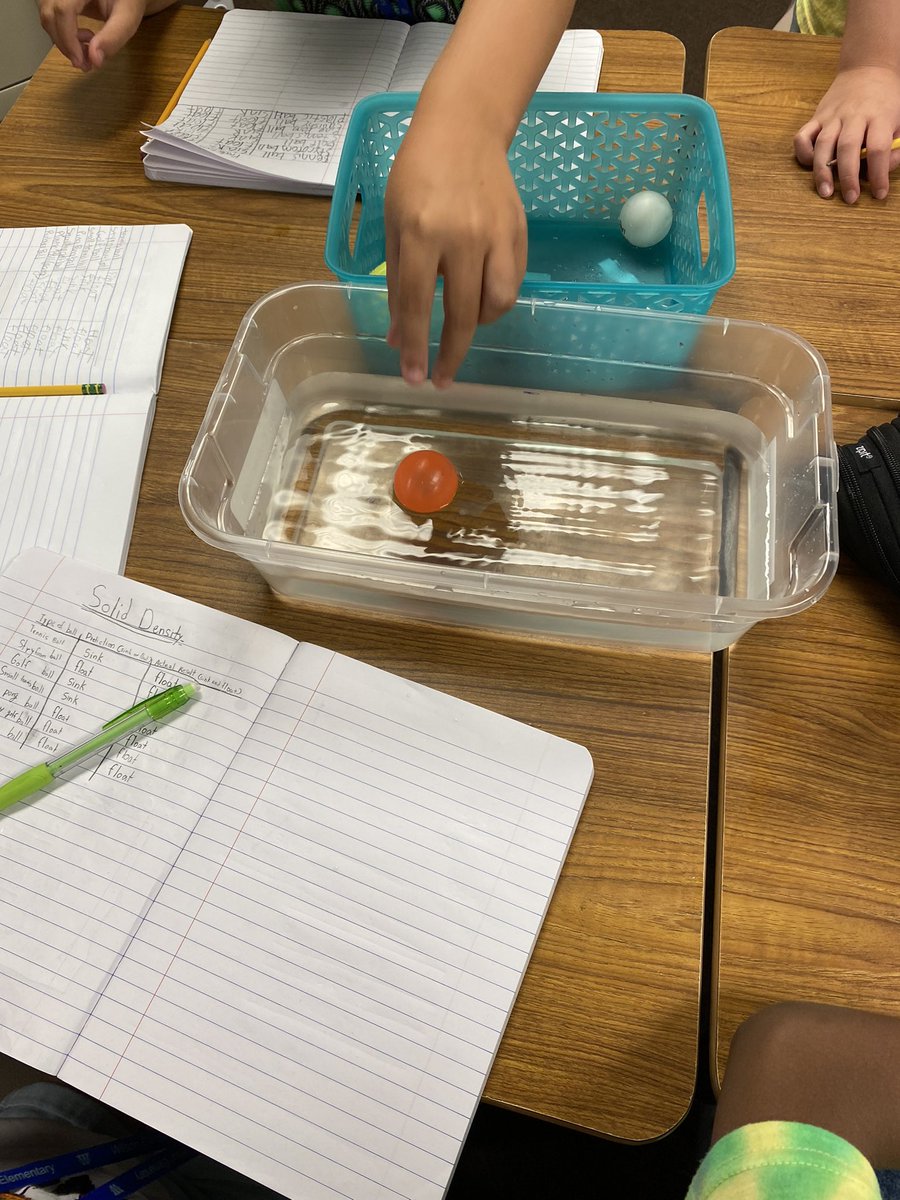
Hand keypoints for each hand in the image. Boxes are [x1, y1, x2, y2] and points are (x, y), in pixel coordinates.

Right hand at [35, 0, 155, 70]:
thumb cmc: (127, 0)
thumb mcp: (127, 17)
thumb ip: (113, 37)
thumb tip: (94, 60)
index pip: (62, 9)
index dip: (68, 39)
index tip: (81, 62)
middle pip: (49, 14)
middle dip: (65, 44)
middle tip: (86, 63)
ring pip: (47, 17)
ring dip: (64, 41)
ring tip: (89, 46)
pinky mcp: (57, 0)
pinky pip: (51, 18)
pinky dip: (63, 36)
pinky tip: (83, 38)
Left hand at [383, 115, 526, 388]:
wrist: (464, 129)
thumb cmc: (417, 175)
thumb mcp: (394, 224)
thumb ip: (397, 282)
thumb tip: (398, 337)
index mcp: (420, 232)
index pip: (418, 304)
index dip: (416, 347)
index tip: (414, 378)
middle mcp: (461, 236)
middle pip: (461, 314)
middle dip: (450, 355)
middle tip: (440, 379)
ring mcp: (494, 234)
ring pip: (496, 304)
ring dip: (478, 327)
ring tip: (463, 328)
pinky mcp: (517, 232)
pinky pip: (512, 283)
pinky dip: (496, 302)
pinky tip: (480, 300)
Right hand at [794, 66, 899, 202]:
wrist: (869, 68)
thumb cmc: (887, 100)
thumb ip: (897, 147)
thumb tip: (883, 172)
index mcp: (879, 115)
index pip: (878, 148)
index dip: (879, 174)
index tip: (879, 194)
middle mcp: (854, 115)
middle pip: (848, 148)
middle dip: (848, 177)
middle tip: (850, 199)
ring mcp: (833, 116)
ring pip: (823, 145)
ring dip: (822, 171)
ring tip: (826, 192)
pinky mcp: (817, 117)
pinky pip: (803, 136)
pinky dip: (803, 153)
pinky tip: (811, 165)